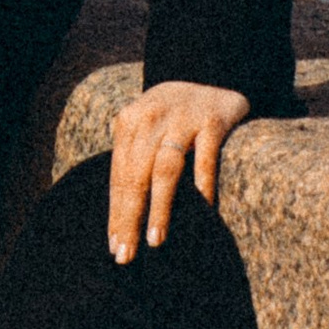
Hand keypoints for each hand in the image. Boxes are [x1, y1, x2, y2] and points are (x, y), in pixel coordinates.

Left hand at [107, 79, 250, 262]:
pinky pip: (205, 159)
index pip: (119, 176)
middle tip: (127, 254)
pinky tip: (203, 210)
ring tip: (155, 240)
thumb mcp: (145, 127)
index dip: (116, 213)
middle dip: (129, 218)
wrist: (210, 74)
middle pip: (136, 176)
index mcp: (129, 122)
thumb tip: (118, 215)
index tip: (114, 246)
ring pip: (165, 169)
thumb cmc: (172, 115)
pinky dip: (202, 185)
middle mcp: (152, 117)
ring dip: (159, 207)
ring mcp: (183, 118)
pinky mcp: (213, 120)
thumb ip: (131, 158)